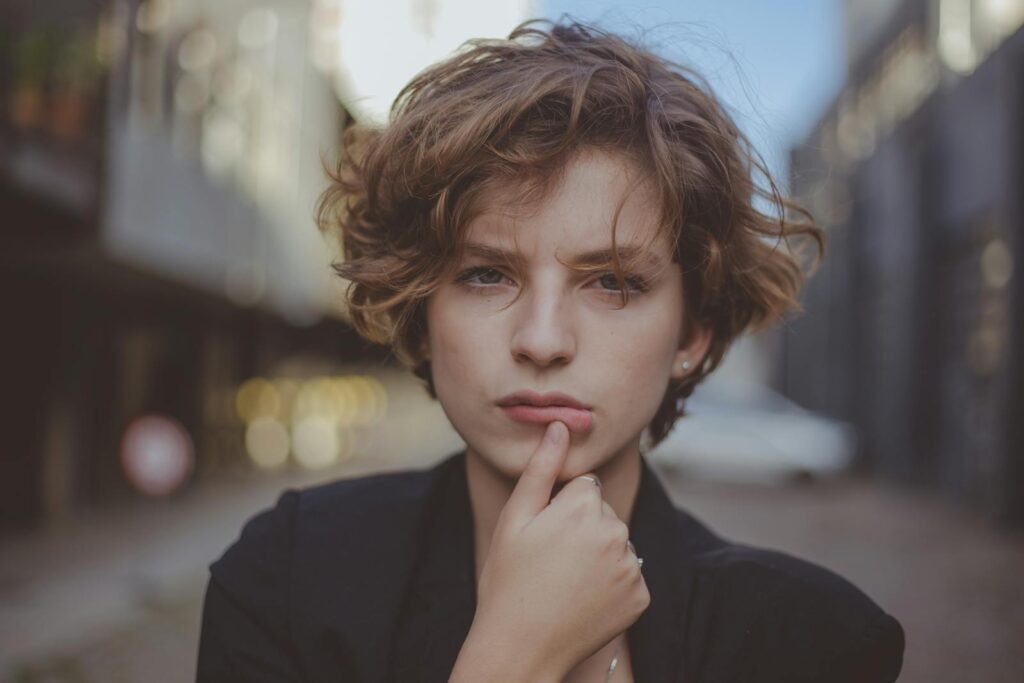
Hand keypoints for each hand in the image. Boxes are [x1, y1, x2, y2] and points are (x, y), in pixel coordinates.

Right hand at [468, 421, 648, 678]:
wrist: (521, 648)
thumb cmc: (508, 580)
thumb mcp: (515, 519)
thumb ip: (541, 468)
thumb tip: (560, 424)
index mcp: (584, 507)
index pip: (585, 486)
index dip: (562, 508)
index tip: (544, 535)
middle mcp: (615, 532)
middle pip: (603, 513)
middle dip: (583, 529)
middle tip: (551, 562)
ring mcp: (631, 567)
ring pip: (617, 543)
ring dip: (599, 556)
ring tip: (566, 582)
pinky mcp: (641, 597)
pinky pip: (628, 576)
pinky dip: (612, 585)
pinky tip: (584, 599)